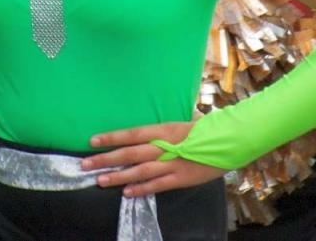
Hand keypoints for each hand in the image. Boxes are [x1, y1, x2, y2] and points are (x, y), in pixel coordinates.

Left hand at [82, 122, 224, 197]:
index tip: (92, 140)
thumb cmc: (205, 128)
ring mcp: (172, 163)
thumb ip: (162, 130)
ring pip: (139, 171)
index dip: (111, 137)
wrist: (230, 140)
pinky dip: (141, 189)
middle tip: (86, 164)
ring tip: (100, 180)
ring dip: (118, 176)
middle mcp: (164, 146)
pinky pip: (157, 185)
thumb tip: (146, 130)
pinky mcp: (181, 178)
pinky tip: (126, 192)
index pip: (131, 133)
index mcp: (163, 129)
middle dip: (106, 158)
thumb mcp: (181, 123)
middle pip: (130, 153)